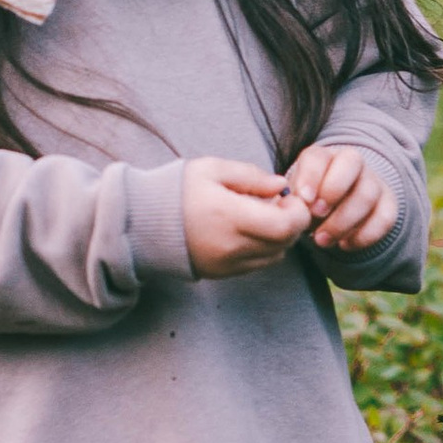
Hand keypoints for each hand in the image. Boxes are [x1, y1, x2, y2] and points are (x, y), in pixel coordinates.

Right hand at [182, 157, 316, 277]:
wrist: (144, 224)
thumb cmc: (179, 190)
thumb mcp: (212, 169)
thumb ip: (250, 176)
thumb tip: (279, 185)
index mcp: (230, 215)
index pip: (285, 226)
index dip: (298, 212)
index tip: (288, 198)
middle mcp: (232, 245)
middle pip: (284, 242)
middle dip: (292, 223)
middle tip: (280, 204)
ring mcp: (227, 263)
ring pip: (275, 256)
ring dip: (279, 237)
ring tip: (262, 217)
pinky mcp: (222, 273)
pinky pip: (258, 264)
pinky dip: (264, 249)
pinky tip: (249, 231)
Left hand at [286, 140, 396, 252]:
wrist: (337, 213)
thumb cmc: (310, 203)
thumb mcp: (297, 197)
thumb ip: (293, 199)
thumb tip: (291, 205)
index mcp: (324, 156)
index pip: (319, 156)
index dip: (311, 176)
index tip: (303, 200)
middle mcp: (353, 163)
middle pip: (352, 163)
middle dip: (332, 191)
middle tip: (315, 215)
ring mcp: (374, 182)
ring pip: (367, 194)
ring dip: (343, 221)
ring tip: (322, 240)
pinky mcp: (388, 205)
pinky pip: (384, 218)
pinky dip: (363, 235)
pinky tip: (344, 245)